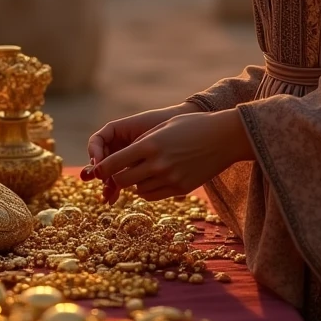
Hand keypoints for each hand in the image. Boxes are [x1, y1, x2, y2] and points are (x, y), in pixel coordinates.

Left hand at [94, 109, 254, 201]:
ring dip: (134, 183)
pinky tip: (154, 178)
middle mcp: (158, 164)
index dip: (103, 168)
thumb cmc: (193, 126)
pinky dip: (148, 190)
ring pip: (137, 190)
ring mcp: (170, 178)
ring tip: (141, 172)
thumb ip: (143, 143)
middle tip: (117, 173)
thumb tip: (123, 160)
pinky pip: (153, 195)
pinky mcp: (180, 189)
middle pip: (123, 180)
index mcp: (151, 144)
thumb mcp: (164, 128)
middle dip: (117, 178)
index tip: (96, 170)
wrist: (224, 137)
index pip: (116, 163)